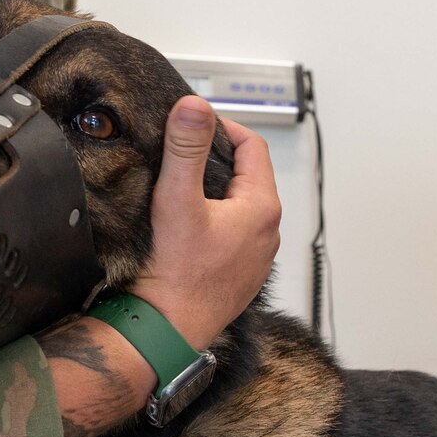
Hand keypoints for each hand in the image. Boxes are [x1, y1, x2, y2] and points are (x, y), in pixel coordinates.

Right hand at [131, 97, 281, 349]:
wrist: (167, 330)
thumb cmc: (176, 272)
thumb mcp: (178, 200)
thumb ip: (186, 149)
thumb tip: (195, 106)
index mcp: (262, 207)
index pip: (253, 147)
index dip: (224, 128)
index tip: (194, 123)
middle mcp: (269, 232)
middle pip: (249, 176)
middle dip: (218, 158)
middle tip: (182, 151)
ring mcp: (257, 255)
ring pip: (240, 207)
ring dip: (216, 191)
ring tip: (181, 185)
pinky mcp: (241, 273)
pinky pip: (233, 234)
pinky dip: (215, 220)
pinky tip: (187, 224)